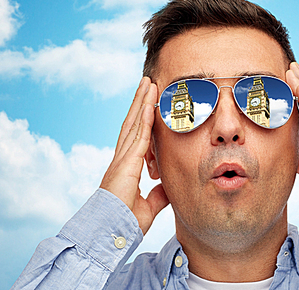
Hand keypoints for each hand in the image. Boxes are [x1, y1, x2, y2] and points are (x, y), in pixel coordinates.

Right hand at [100, 77, 169, 234]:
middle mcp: (122, 158)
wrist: (112, 234)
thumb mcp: (149, 205)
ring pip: (133, 124)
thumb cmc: (125, 223)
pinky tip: (149, 104)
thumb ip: (159, 194)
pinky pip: (138, 136)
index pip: (136, 135)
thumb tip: (169, 186)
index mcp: (126, 166)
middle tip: (147, 82)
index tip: (150, 102)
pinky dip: (143, 119)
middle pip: (132, 123)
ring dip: (141, 102)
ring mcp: (122, 159)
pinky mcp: (126, 164)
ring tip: (148, 83)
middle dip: (140, 102)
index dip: (142, 117)